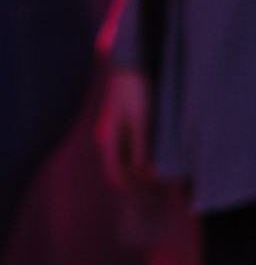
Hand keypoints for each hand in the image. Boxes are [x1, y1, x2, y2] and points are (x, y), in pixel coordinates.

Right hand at [97, 70, 156, 190]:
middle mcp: (106, 139)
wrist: (128, 67)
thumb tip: (144, 175)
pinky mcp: (117, 127)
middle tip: (158, 193)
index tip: (152, 197)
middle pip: (118, 171)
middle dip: (136, 186)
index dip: (133, 190)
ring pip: (122, 163)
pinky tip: (152, 162)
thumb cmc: (134, 92)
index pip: (116, 175)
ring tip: (158, 181)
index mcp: (109, 139)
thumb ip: (141, 148)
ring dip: (137, 175)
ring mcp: (110, 133)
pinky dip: (137, 162)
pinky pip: (126, 152)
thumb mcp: (141, 121)